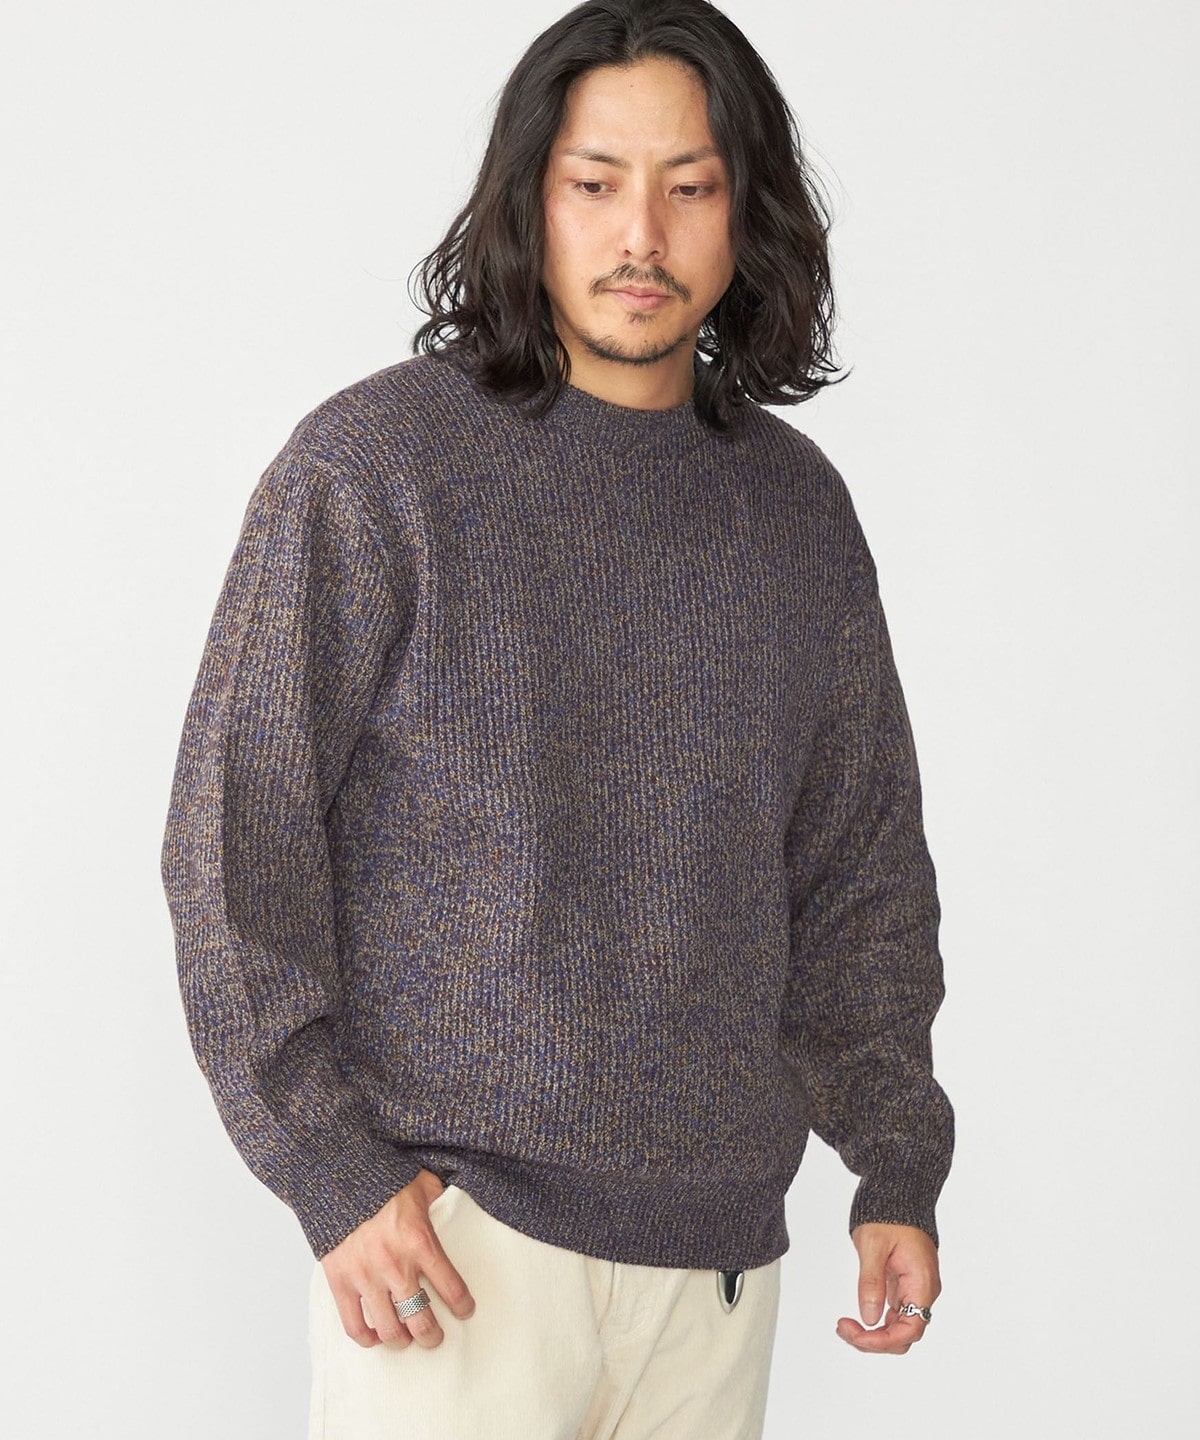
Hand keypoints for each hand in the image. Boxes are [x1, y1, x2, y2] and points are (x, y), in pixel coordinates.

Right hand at [319, 1168, 475, 1349]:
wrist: (337, 1177)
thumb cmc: (382, 1180)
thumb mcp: (422, 1183)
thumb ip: (440, 1199)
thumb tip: (457, 1203)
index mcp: (420, 1242)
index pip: (451, 1288)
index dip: (462, 1306)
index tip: (466, 1311)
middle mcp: (395, 1266)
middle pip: (420, 1319)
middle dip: (431, 1334)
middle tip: (434, 1336)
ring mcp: (366, 1277)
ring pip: (390, 1329)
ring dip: (402, 1340)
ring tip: (406, 1338)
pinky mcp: (340, 1282)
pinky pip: (354, 1325)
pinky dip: (367, 1338)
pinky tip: (376, 1336)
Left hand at [835, 1222, 940, 1354]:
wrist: (899, 1196)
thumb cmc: (889, 1215)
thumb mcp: (874, 1245)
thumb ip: (872, 1282)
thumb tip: (869, 1318)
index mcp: (922, 1282)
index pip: (910, 1329)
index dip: (883, 1340)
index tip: (856, 1334)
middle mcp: (923, 1292)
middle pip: (905, 1334)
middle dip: (875, 1340)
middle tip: (844, 1328)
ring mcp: (915, 1291)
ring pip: (899, 1328)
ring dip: (874, 1334)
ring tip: (845, 1326)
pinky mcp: (905, 1287)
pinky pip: (894, 1315)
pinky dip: (876, 1322)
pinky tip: (856, 1319)